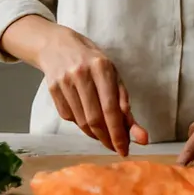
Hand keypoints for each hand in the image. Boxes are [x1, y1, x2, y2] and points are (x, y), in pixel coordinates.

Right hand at [35, 26, 148, 154]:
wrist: (56, 45)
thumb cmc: (91, 61)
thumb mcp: (112, 75)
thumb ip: (125, 105)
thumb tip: (141, 136)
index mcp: (101, 68)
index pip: (111, 109)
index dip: (118, 133)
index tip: (125, 149)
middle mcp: (81, 74)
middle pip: (94, 119)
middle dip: (107, 138)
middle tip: (117, 148)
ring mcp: (64, 82)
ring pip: (81, 121)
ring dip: (95, 135)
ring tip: (104, 136)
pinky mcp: (52, 89)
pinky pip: (68, 117)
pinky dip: (80, 124)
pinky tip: (86, 119)